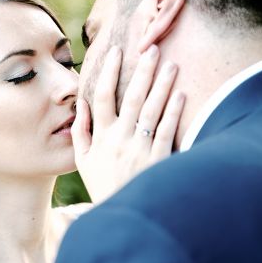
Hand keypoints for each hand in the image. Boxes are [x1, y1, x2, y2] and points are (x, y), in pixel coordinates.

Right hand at [73, 45, 185, 203]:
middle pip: (133, 97)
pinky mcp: (160, 159)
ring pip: (153, 109)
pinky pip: (168, 130)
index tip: (116, 51)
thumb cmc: (103, 185)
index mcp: (101, 137)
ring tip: (171, 63)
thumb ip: (80, 132)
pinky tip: (181, 93)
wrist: (123, 215)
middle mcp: (121, 138)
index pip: (103, 96)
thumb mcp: (82, 161)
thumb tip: (81, 104)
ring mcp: (141, 148)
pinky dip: (174, 110)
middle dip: (142, 70)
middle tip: (152, 48)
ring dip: (162, 84)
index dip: (109, 71)